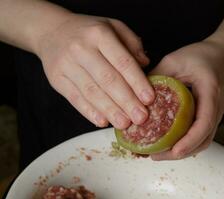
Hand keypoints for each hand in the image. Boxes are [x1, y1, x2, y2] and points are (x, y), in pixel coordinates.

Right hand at [36, 14, 154, 128]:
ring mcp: (66, 64)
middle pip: (108, 79)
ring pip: (92, 92)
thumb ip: (132, 43)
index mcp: (100, 34)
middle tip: (141, 118)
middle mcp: (81, 48)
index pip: (123, 62)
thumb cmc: (88, 31)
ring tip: (124, 124)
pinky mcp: (56, 79)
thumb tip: (145, 64)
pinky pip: (74, 98)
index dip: (137, 82)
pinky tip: (103, 121)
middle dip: (126, 101)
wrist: (51, 31)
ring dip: (110, 110)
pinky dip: (89, 112)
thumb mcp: (113, 26)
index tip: (149, 99)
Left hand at [150, 41, 223, 159]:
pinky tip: (167, 143)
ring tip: (158, 154)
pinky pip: (199, 135)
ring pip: (202, 141)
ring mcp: (214, 114)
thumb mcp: (174, 61)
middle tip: (156, 156)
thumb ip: (157, 76)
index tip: (174, 151)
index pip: (205, 121)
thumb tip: (136, 94)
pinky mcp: (207, 116)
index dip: (190, 140)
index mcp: (210, 91)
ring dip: (182, 151)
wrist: (218, 57)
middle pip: (204, 139)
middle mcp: (216, 107)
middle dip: (181, 152)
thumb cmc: (198, 56)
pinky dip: (184, 143)